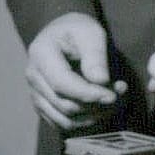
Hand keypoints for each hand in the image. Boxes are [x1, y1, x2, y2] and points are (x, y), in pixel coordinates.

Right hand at [24, 12, 125, 130]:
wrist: (63, 34)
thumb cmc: (78, 30)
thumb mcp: (91, 32)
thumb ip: (95, 55)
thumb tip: (99, 81)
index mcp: (40, 53)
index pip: (62, 84)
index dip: (88, 94)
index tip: (112, 96)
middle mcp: (33, 77)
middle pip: (64, 105)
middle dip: (96, 105)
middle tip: (121, 93)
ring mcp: (36, 94)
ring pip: (65, 120)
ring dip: (94, 116)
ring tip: (115, 99)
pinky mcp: (44, 106)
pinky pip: (64, 124)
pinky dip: (86, 121)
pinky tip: (102, 107)